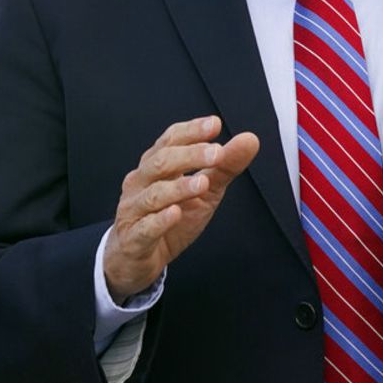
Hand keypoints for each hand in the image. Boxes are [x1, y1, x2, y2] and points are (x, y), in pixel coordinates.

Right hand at [103, 115, 258, 302]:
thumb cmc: (171, 219)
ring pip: (153, 194)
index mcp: (156, 166)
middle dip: (189, 155)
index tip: (215, 124)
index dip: (191, 131)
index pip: (170, 140)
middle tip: (216, 152)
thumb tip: (249, 139)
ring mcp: (134, 210)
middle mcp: (140, 183)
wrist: (138, 258)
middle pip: (161, 162)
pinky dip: (160, 219)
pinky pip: (145, 227)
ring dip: (179, 187)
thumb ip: (225, 166)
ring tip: (202, 183)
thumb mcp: (205, 192)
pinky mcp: (133, 239)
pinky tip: (175, 213)